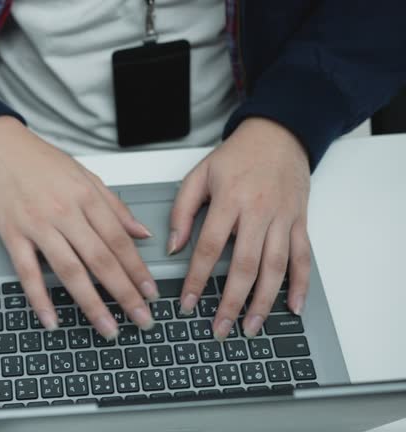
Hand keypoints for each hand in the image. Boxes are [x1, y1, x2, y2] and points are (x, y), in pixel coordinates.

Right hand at [0, 116, 159, 337]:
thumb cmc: (38, 160)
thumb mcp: (84, 175)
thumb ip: (114, 206)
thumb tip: (142, 233)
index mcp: (86, 197)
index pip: (120, 240)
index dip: (138, 270)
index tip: (151, 293)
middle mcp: (65, 212)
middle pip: (101, 260)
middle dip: (125, 294)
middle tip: (142, 320)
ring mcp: (37, 225)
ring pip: (70, 271)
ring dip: (92, 304)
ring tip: (108, 328)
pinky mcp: (12, 234)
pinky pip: (28, 272)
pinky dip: (40, 299)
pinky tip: (52, 320)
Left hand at [169, 117, 310, 340]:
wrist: (279, 135)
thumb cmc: (237, 156)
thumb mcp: (199, 175)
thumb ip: (182, 210)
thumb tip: (173, 245)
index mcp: (229, 201)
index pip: (209, 248)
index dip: (196, 279)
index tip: (187, 302)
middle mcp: (259, 212)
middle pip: (245, 265)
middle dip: (231, 301)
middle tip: (220, 328)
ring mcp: (283, 219)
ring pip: (275, 268)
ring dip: (264, 301)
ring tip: (251, 327)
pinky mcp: (300, 222)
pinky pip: (302, 258)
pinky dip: (300, 285)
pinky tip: (293, 307)